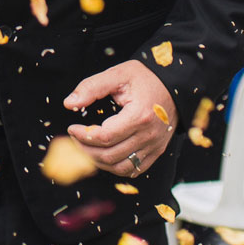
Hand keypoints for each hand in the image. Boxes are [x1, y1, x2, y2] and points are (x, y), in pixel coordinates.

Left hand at [65, 60, 174, 177]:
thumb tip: (69, 103)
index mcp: (139, 115)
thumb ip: (91, 87)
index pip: (105, 137)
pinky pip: (134, 169)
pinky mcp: (157, 151)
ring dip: (99, 161)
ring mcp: (154, 146)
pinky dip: (116, 167)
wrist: (174, 85)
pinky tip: (105, 155)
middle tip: (75, 139)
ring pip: (121, 167)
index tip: (72, 128)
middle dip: (86, 150)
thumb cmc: (145, 78)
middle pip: (110, 155)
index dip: (83, 136)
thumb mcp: (117, 75)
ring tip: (87, 148)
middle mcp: (149, 135)